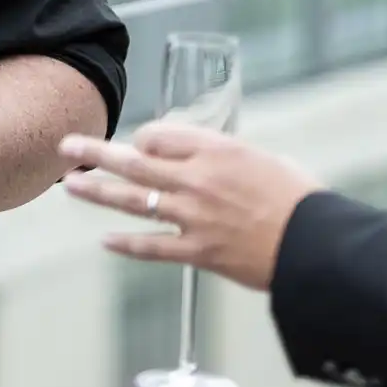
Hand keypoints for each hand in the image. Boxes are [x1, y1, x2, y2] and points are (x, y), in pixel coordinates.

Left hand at [58, 122, 324, 289]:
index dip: (144, 139)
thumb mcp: (265, 161)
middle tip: (66, 146)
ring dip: (97, 192)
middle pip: (132, 161)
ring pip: (132, 200)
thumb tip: (205, 160)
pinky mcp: (199, 252)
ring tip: (70, 185)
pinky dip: (127, 244)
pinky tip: (105, 241)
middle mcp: (197, 179)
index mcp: (216, 150)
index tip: (141, 146)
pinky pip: (153, 247)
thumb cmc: (303, 201)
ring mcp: (193, 216)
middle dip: (95, 152)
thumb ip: (228, 158)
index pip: (159, 135)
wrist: (320, 247)